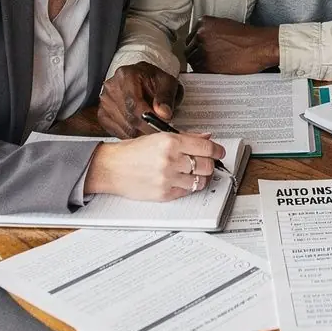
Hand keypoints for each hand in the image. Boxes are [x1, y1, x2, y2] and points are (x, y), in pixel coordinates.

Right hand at [84, 131, 224, 200]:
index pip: (206, 148)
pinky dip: (189, 186)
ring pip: (200, 181)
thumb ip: (186, 137)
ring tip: (196, 172)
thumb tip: (207, 138)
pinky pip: (187, 192)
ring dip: (202, 177)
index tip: (219, 152)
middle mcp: (170, 160)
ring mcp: (167, 178)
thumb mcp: (159, 137)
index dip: (217, 151)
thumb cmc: (132, 151)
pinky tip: (183, 180)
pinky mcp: (164, 194)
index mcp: (170, 142)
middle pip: (206, 165)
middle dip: (210, 164)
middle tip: (208, 162)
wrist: (111, 167)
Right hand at [98, 62, 182, 138]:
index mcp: (126, 76)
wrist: (143, 80)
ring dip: (140, 132)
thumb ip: (166, 97)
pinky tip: (140, 129)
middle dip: (147, 128)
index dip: (148, 119)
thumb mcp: (167, 82)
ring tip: (152, 127)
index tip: (160, 128)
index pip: (134, 103)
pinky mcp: (102, 114)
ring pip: (124, 128)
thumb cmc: (154, 80)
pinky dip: (131, 135)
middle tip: (161, 131)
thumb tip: (164, 114)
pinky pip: (116, 132)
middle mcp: (111, 87)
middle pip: (128, 118)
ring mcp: (104, 102)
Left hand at [186, 17, 279, 73]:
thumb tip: (202, 43)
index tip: (201, 50)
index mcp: (203, 23)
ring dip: (200, 64)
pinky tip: (214, 70)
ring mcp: (203, 50)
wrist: (259, 46)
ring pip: (192, 61)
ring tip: (213, 65)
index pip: (190, 38)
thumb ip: (210, 32)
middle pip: (189, 50)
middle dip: (196, 55)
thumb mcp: (225, 26)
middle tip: (207, 59)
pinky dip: (204, 72)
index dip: (196, 46)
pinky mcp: (208, 65)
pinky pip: (199, 71)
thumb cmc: (248, 37)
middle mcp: (200, 35)